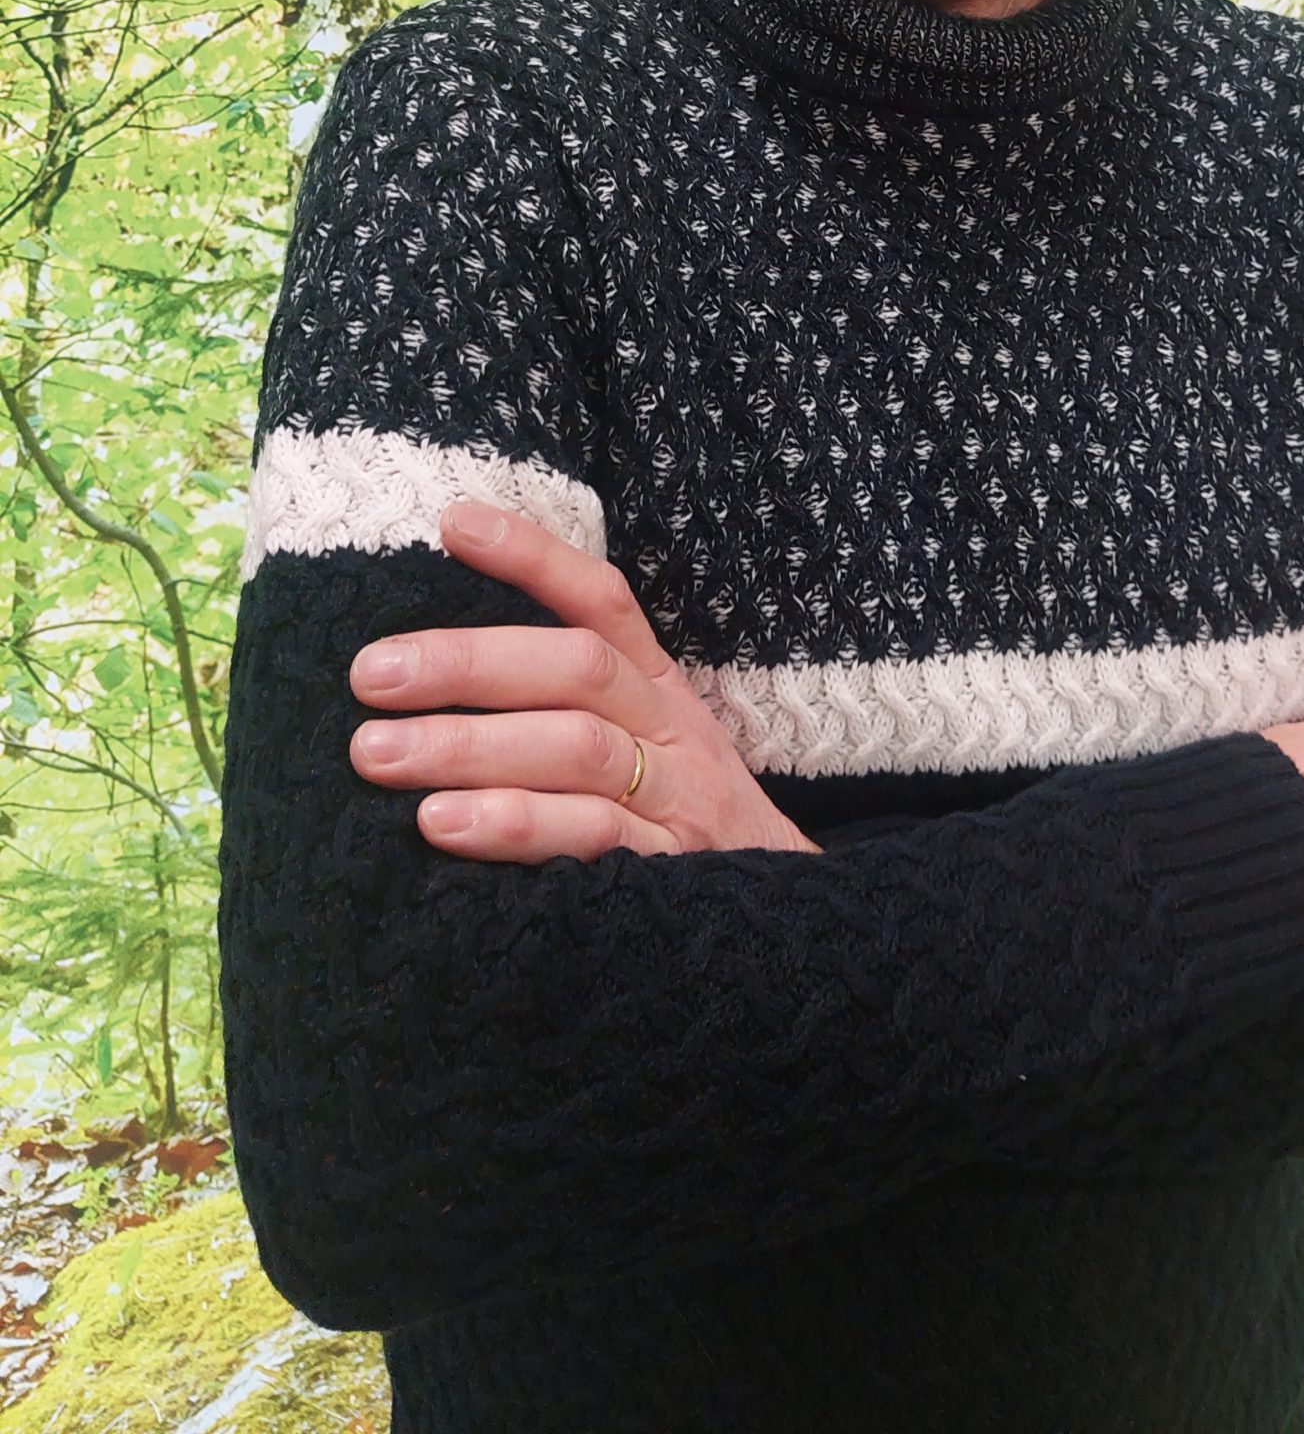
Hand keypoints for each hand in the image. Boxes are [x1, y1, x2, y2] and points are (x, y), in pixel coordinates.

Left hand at [347, 500, 820, 863]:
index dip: (534, 557)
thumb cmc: (676, 828)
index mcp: (659, 688)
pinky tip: (445, 827)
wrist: (782, 927)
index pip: (602, 602)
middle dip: (469, 665)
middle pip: (578, 670)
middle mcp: (671, 731)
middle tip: (372, 675)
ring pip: (578, 749)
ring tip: (380, 753)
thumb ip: (559, 707)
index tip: (454, 525)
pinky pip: (594, 837)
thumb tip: (430, 668)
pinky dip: (518, 826)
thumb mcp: (642, 749)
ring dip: (473, 747)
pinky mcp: (671, 870)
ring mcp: (676, 800)